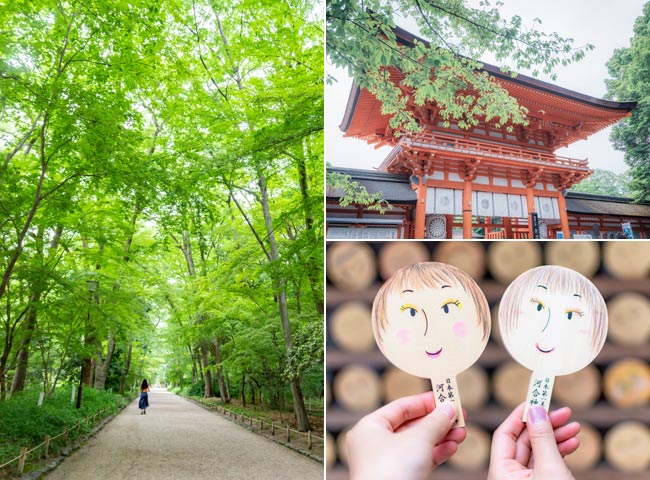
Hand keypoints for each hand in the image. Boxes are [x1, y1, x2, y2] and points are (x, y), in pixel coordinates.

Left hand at [346, 392, 465, 479]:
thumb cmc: (390, 471)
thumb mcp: (417, 439)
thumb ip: (435, 422)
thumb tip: (449, 409)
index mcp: (369, 428)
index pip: (400, 407)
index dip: (425, 402)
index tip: (445, 397)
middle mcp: (375, 444)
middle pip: (411, 425)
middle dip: (437, 422)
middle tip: (459, 416)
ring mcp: (387, 463)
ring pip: (418, 444)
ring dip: (441, 437)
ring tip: (462, 432)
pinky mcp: (399, 478)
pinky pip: (420, 460)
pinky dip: (436, 453)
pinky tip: (452, 447)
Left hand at [488, 403, 579, 479]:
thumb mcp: (550, 468)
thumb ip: (542, 438)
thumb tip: (535, 410)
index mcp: (501, 471)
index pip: (505, 434)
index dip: (520, 415)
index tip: (537, 400)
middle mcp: (509, 475)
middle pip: (524, 441)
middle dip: (545, 425)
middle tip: (564, 412)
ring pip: (537, 451)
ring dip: (556, 437)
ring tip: (575, 427)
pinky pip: (545, 463)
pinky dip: (559, 452)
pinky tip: (573, 442)